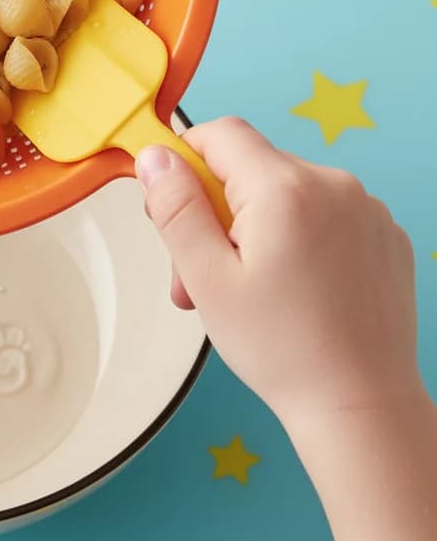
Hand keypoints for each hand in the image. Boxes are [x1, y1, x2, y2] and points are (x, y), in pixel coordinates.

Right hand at [135, 118, 420, 425]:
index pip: (220, 133)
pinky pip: (322, 213)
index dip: (186, 160)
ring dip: (253, 227)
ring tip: (246, 291)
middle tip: (201, 274)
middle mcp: (333, 184)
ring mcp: (365, 208)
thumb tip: (155, 157)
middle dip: (215, 211)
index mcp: (284, 189)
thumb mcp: (207, 278)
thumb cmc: (283, 350)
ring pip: (284, 192)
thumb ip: (176, 208)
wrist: (362, 407)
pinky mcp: (384, 234)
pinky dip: (297, 237)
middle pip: (249, 168)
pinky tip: (292, 289)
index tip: (174, 204)